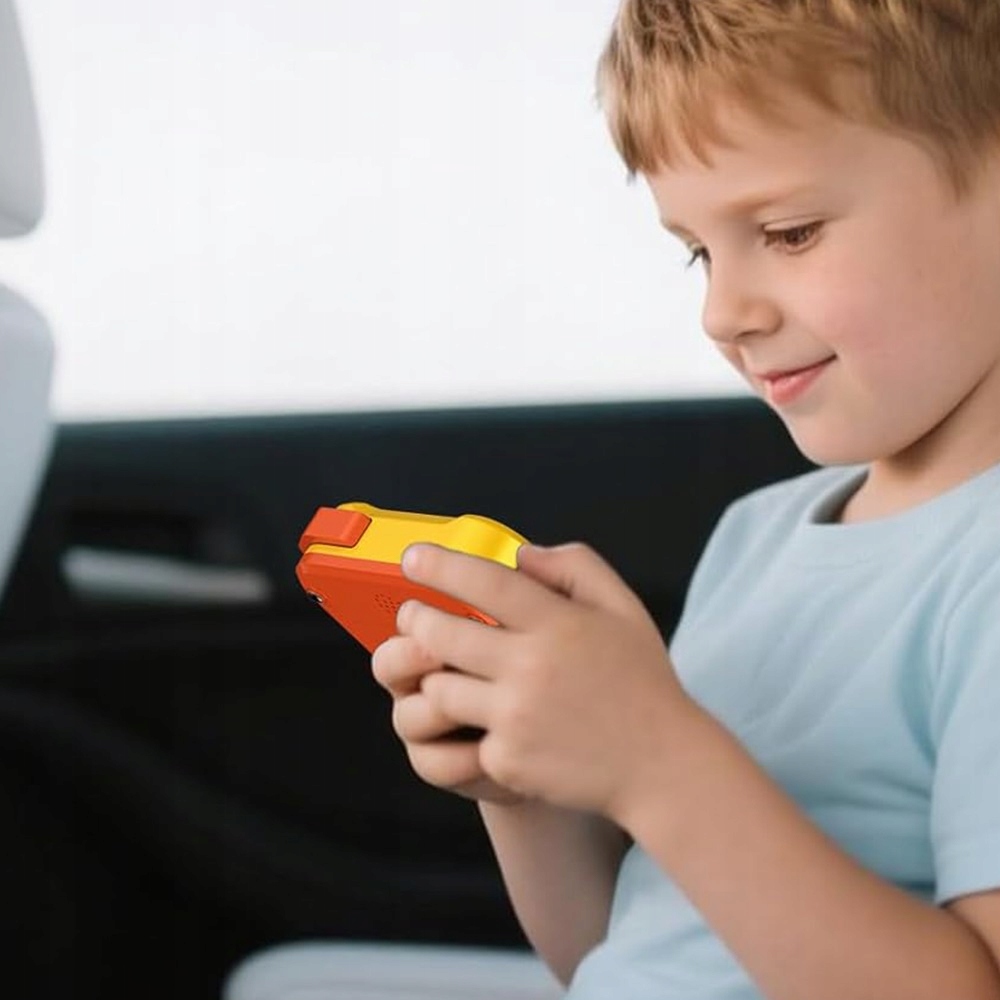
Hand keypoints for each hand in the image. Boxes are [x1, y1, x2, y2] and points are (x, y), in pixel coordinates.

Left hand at [395, 541, 698, 822]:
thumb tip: (520, 556)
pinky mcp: (508, 761)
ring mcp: (516, 718)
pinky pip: (465, 736)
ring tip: (451, 670)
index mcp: (558, 624)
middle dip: (416, 620)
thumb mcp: (623, 607)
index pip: (485, 583)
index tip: (413, 557)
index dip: (440, 566)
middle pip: (442, 635)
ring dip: (438, 677)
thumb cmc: (640, 681)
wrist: (661, 765)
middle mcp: (531, 668)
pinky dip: (473, 728)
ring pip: (439, 689)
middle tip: (410, 614)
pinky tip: (491, 723)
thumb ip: (575, 566)